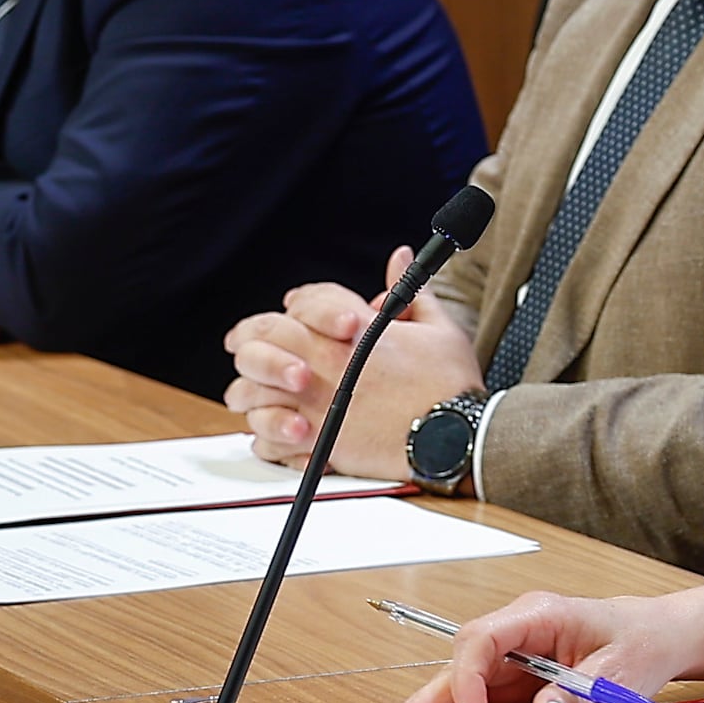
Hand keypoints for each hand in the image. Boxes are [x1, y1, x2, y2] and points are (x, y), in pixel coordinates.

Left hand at [226, 248, 472, 470]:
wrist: (459, 437)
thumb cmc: (451, 386)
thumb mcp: (438, 327)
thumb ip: (410, 289)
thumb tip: (400, 258)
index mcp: (354, 331)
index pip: (303, 302)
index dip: (295, 303)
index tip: (290, 308)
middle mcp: (327, 365)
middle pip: (262, 339)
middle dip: (249, 338)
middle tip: (245, 343)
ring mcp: (317, 405)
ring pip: (251, 391)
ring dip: (248, 389)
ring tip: (251, 393)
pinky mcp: (318, 444)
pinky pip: (267, 440)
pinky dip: (265, 436)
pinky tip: (274, 431)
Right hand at [363, 588, 695, 702]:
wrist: (656, 638)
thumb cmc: (640, 643)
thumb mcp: (620, 673)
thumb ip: (579, 696)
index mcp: (537, 616)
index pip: (482, 639)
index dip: (468, 678)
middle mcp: (515, 636)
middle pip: (458, 666)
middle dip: (423, 701)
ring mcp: (511, 662)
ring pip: (459, 687)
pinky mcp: (513, 686)